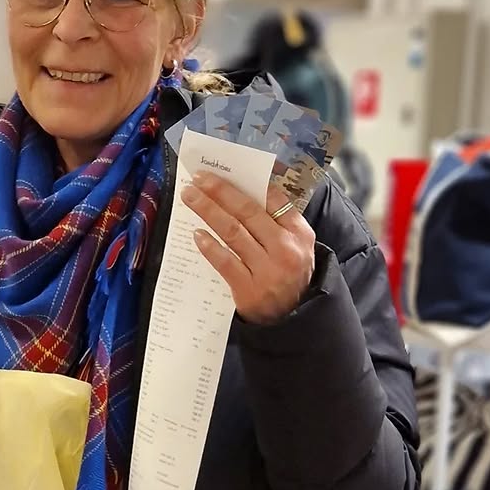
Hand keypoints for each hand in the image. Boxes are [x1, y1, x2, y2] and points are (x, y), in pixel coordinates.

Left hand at [182, 171, 315, 323]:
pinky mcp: (249, 289)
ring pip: (233, 232)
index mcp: (299, 233)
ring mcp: (267, 270)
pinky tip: (197, 234)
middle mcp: (285, 248)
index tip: (224, 171)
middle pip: (248, 211)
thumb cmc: (289, 276)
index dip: (246, 182)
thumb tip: (242, 192)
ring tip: (190, 197)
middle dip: (220, 191)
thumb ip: (277, 222)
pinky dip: (210, 246)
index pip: (273, 199)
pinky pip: (225, 262)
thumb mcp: (296, 246)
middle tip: (198, 178)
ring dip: (208, 210)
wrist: (292, 318)